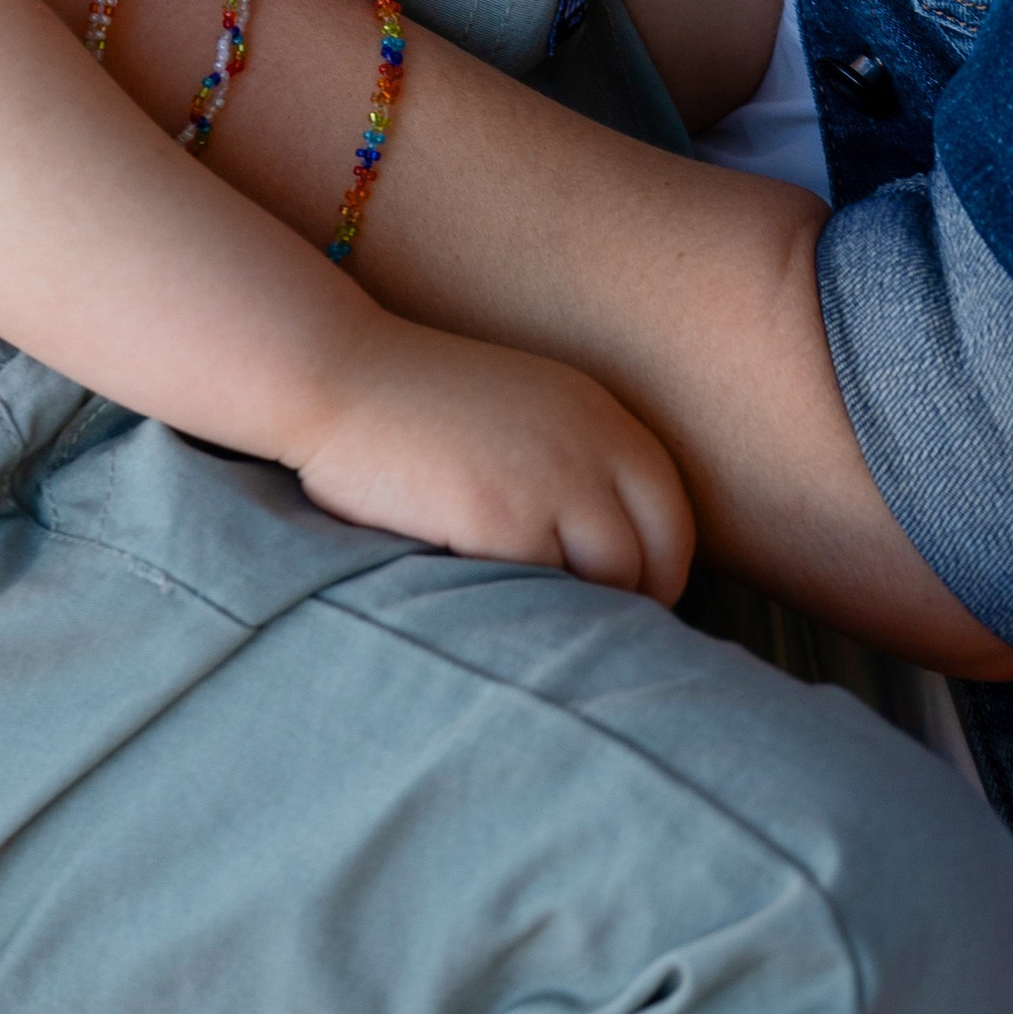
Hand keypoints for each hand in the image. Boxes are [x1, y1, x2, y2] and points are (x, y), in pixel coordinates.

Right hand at [284, 314, 692, 597]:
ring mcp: (550, 482)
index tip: (631, 605)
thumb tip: (612, 554)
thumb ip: (574, 460)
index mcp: (599, 415)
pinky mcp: (502, 521)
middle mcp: (590, 444)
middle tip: (597, 638)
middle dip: (636, 605)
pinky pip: (544, 595)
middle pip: (656, 556)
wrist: (339, 375)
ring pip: (609, 584)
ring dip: (583, 615)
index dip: (660, 569)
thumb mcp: (523, 410)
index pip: (673, 514)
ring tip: (545, 635)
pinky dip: (528, 614)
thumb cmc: (417, 404)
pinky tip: (494, 614)